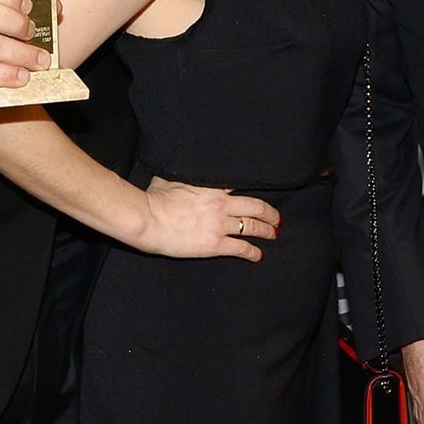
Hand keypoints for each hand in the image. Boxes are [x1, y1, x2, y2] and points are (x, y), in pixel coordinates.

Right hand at [132, 176, 279, 260]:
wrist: (147, 219)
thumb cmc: (154, 198)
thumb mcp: (171, 178)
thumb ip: (185, 175)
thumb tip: (183, 168)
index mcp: (213, 186)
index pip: (242, 183)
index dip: (256, 187)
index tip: (264, 190)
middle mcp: (221, 204)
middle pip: (255, 207)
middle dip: (270, 213)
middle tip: (276, 217)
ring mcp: (219, 225)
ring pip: (252, 227)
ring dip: (266, 230)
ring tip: (274, 233)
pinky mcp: (214, 244)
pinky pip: (241, 248)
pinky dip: (253, 252)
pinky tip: (258, 255)